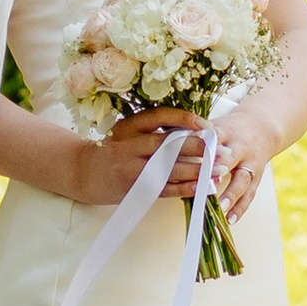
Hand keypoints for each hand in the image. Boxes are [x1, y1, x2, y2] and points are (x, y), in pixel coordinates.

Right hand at [73, 105, 272, 222]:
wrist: (83, 173)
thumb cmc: (113, 150)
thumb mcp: (128, 132)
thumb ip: (154, 131)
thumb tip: (194, 131)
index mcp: (129, 125)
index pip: (160, 116)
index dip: (186, 120)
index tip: (207, 126)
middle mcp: (128, 144)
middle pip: (169, 144)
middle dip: (199, 147)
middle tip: (222, 150)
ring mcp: (129, 167)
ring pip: (169, 168)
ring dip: (197, 170)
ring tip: (219, 171)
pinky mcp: (133, 188)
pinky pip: (164, 189)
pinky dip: (186, 188)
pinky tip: (202, 188)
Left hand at [201, 95, 277, 228]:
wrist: (262, 128)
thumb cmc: (230, 130)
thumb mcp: (214, 125)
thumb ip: (193, 134)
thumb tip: (164, 143)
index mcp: (227, 132)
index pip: (216, 137)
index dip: (206, 146)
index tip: (193, 154)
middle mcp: (241, 148)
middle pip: (231, 159)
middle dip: (219, 170)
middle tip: (207, 182)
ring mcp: (250, 164)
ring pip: (242, 179)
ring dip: (231, 194)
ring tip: (221, 207)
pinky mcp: (256, 177)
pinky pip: (249, 194)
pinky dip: (240, 208)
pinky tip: (230, 219)